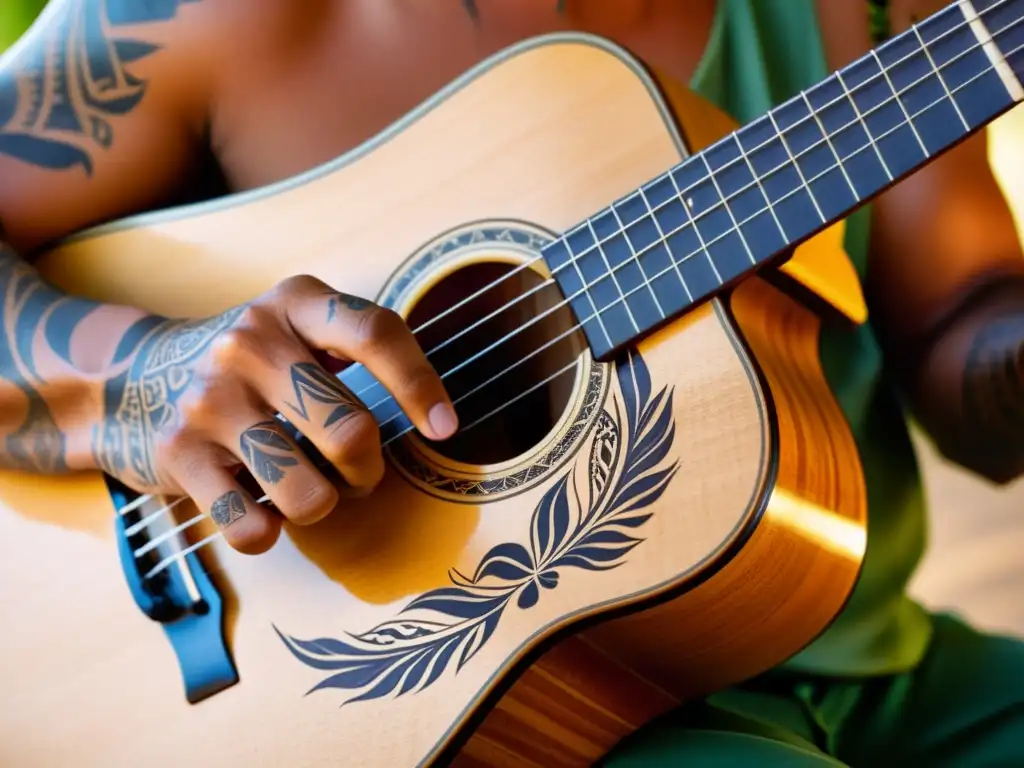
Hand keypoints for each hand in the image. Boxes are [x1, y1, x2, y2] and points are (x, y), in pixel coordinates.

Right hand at [93, 275, 457, 553]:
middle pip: (351, 432)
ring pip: (308, 493)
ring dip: (324, 505)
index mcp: (294, 303)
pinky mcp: (178, 454)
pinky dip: (269, 532)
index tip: (445, 428)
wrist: (128, 380)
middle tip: (355, 472)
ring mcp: (210, 399)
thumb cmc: (246, 365)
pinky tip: (261, 507)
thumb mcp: (293, 327)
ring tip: (309, 490)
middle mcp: (250, 342)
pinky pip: (253, 528)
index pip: (376, 334)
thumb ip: (355, 347)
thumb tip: (436, 417)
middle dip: (367, 472)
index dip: (421, 386)